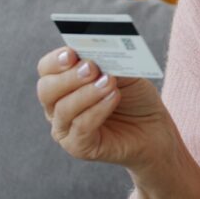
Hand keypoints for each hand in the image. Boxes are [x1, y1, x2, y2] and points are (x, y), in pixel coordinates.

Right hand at [35, 47, 173, 171]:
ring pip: (63, 109)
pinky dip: (97, 110)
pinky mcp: (78, 147)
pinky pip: (81, 127)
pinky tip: (113, 97)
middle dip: (69, 76)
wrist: (153, 128)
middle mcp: (57, 106)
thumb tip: (96, 52)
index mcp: (63, 83)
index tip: (71, 53)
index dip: (56, 60)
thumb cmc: (134, 97)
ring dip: (87, 93)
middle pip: (47, 89)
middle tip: (91, 68)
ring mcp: (65, 128)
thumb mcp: (123, 73)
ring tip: (109, 82)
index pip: (46, 69)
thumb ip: (107, 62)